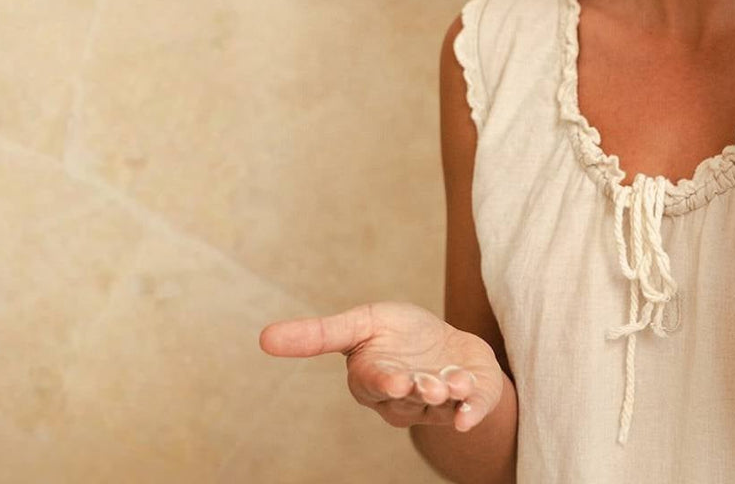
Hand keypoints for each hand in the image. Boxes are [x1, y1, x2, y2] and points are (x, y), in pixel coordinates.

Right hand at [259, 301, 505, 431]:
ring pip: (440, 404)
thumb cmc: (396, 334)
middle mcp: (404, 396)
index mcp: (374, 377)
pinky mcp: (467, 400)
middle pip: (410, 396)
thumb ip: (317, 334)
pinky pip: (469, 410)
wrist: (445, 347)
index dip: (385, 381)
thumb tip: (262, 338)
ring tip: (455, 383)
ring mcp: (436, 402)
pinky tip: (471, 412)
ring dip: (448, 395)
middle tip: (431, 385)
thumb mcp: (358, 323)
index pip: (376, 382)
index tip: (394, 379)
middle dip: (420, 390)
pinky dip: (472, 411)